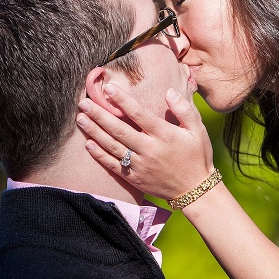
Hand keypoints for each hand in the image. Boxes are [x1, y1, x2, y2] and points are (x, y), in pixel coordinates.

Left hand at [76, 84, 214, 199]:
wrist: (195, 190)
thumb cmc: (197, 156)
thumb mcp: (198, 130)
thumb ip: (183, 109)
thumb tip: (168, 91)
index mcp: (164, 134)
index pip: (138, 113)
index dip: (122, 100)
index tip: (108, 88)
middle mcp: (149, 149)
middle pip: (119, 129)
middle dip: (99, 115)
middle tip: (83, 103)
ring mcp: (140, 165)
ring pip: (112, 146)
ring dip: (94, 132)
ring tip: (80, 119)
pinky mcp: (134, 178)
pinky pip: (113, 165)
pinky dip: (99, 155)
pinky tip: (88, 144)